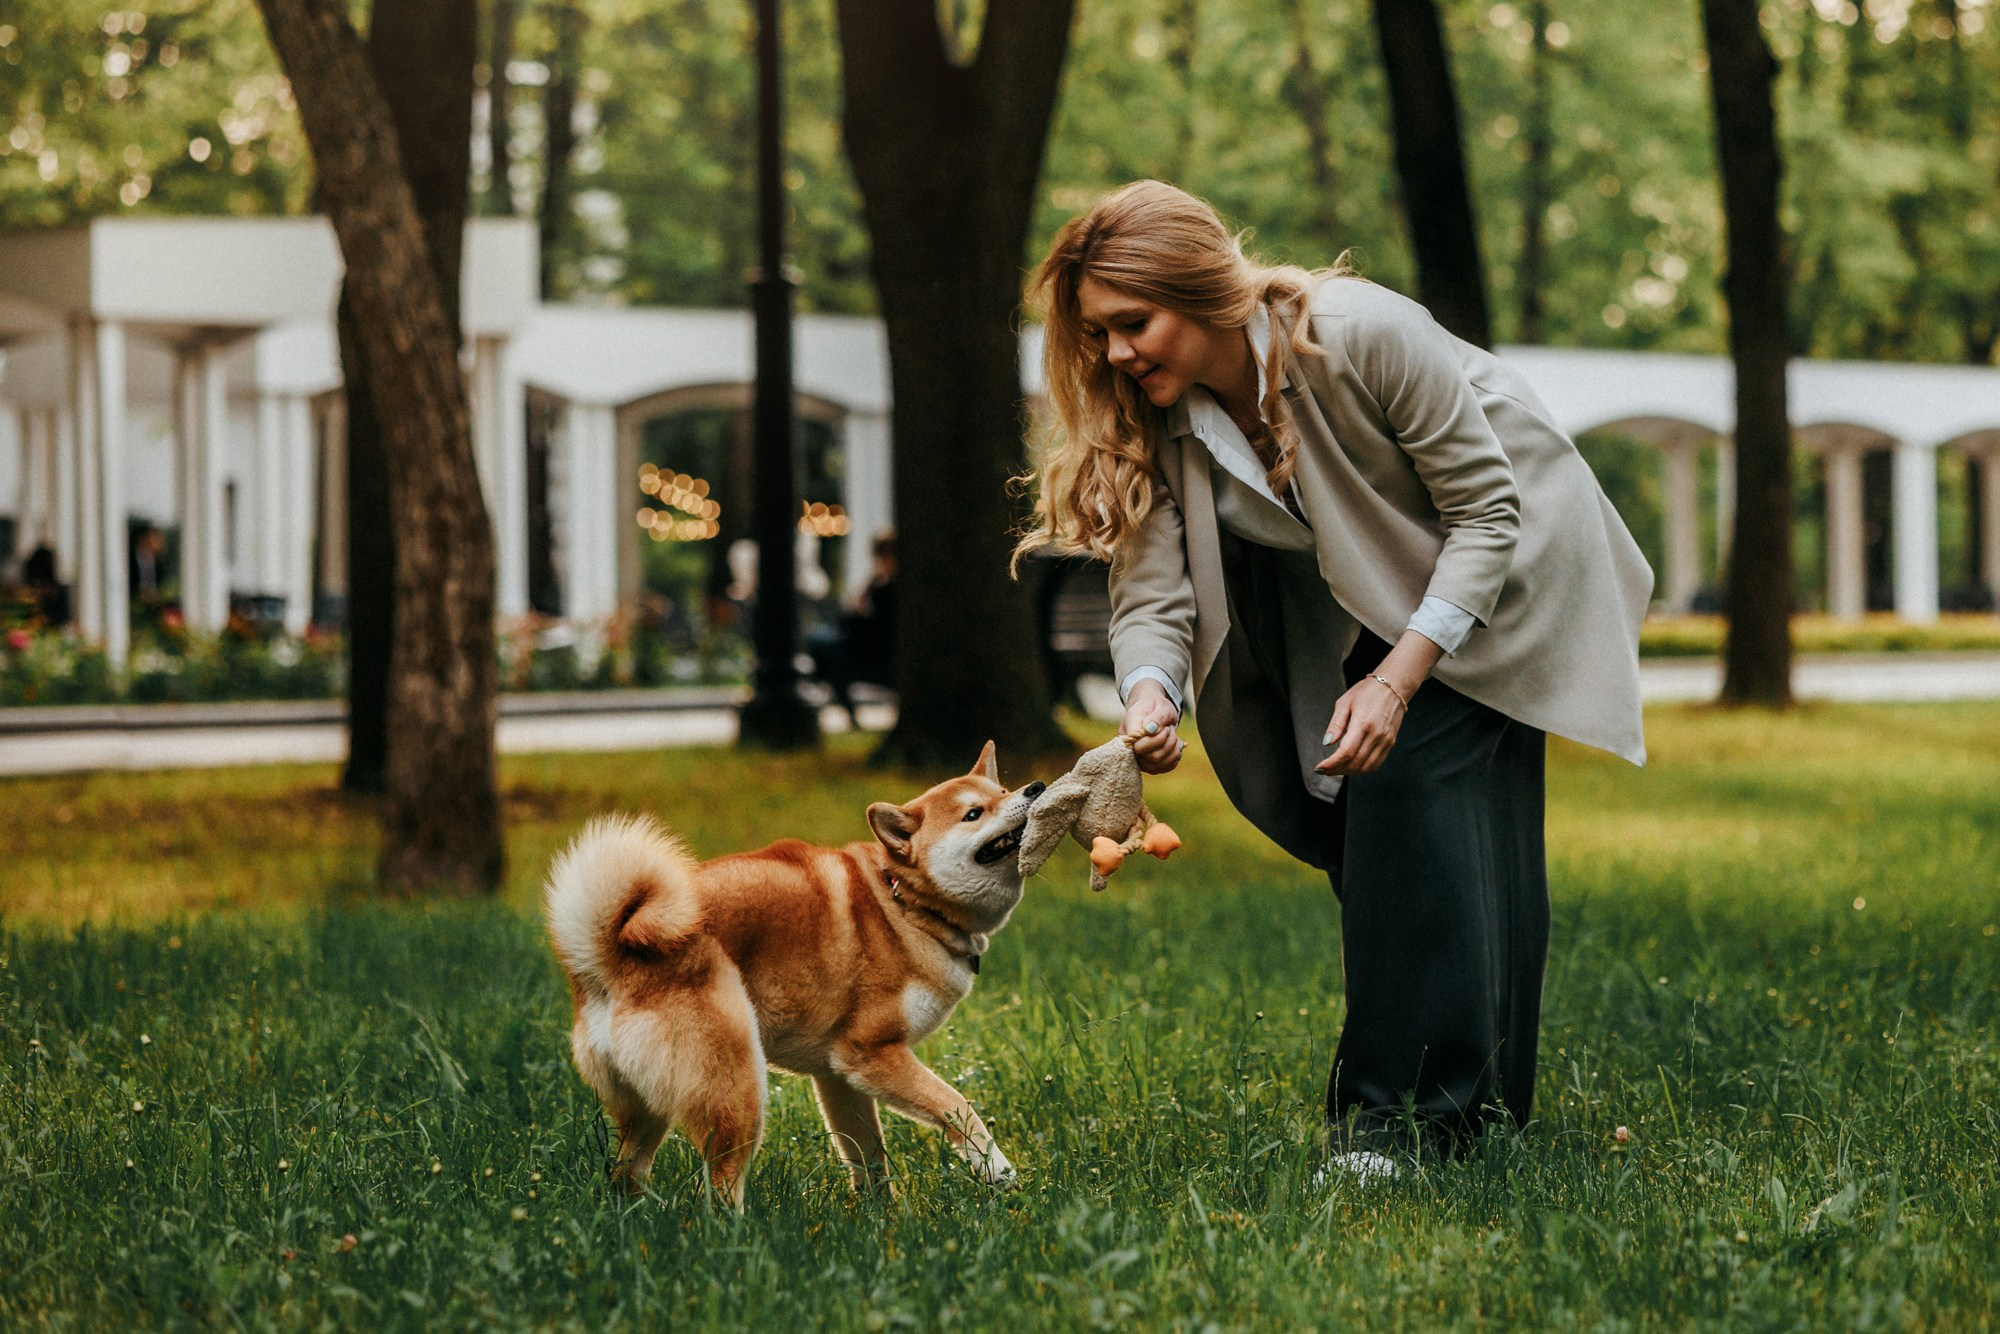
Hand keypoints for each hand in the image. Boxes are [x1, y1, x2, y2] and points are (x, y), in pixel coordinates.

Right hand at [1121, 679, 1184, 774]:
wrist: (1152, 710)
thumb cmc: (1155, 706)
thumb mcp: (1161, 706)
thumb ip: (1157, 717)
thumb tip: (1150, 729)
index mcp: (1128, 728)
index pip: (1138, 745)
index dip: (1157, 740)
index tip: (1165, 728)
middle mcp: (1129, 746)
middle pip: (1150, 758)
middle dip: (1168, 744)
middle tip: (1170, 730)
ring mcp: (1137, 757)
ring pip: (1156, 767)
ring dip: (1172, 752)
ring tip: (1172, 737)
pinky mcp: (1147, 764)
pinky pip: (1162, 769)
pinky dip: (1173, 758)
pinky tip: (1174, 746)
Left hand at [1315, 630, 1440, 776]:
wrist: (1393, 686)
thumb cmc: (1367, 691)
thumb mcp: (1345, 702)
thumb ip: (1335, 724)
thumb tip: (1326, 743)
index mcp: (1363, 723)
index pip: (1346, 752)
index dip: (1331, 764)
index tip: (1319, 767)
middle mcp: (1376, 735)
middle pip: (1355, 763)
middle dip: (1336, 770)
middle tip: (1324, 770)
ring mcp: (1385, 740)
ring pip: (1366, 767)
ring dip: (1349, 772)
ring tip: (1335, 769)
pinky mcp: (1390, 743)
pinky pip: (1376, 764)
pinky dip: (1362, 769)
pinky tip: (1351, 766)